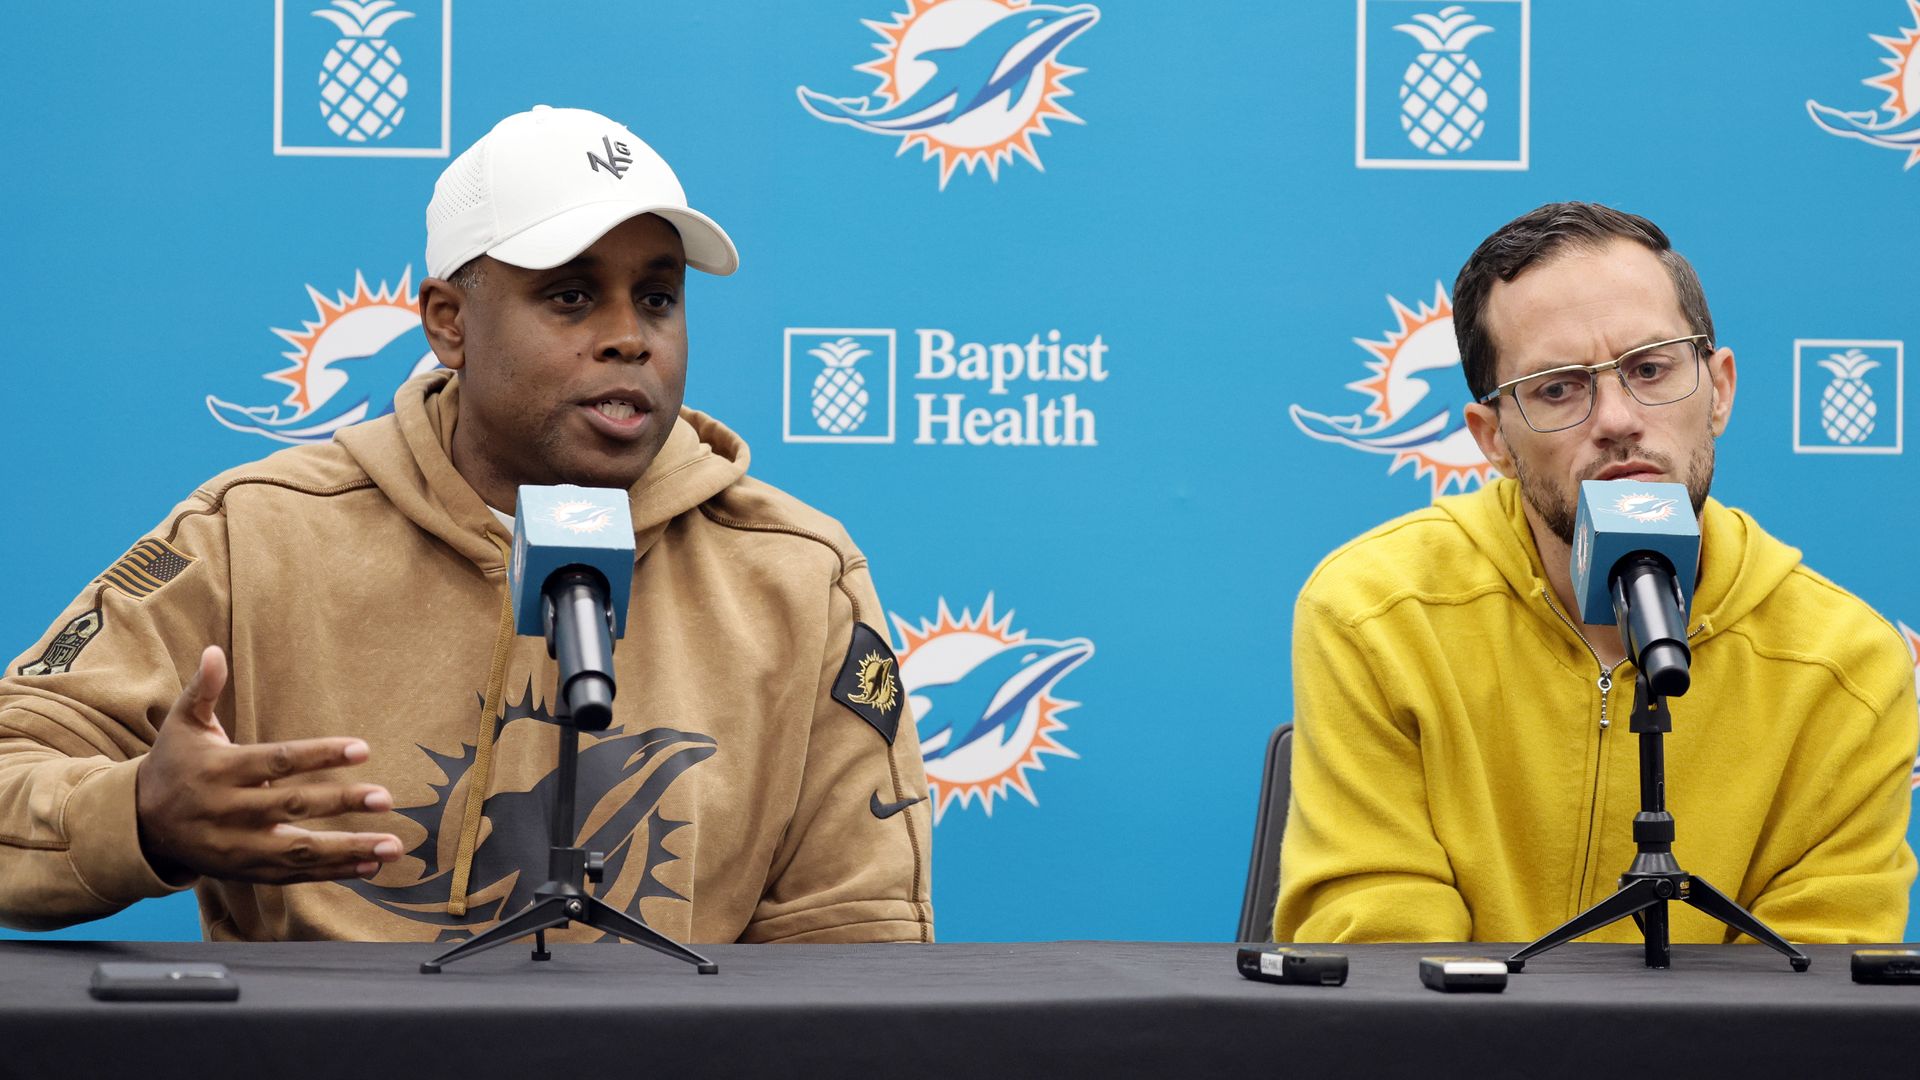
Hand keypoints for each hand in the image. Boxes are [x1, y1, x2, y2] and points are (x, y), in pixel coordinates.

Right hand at [135, 645, 403, 884]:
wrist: (140, 824)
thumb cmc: (174, 765)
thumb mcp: (182, 725)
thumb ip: (203, 690)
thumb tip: (214, 651)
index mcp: (220, 770)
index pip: (278, 762)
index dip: (320, 755)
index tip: (363, 749)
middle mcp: (229, 811)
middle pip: (294, 807)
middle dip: (342, 802)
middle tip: (385, 797)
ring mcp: (238, 846)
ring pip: (298, 850)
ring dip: (348, 849)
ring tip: (391, 846)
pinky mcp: (246, 871)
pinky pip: (294, 875)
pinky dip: (332, 873)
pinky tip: (369, 867)